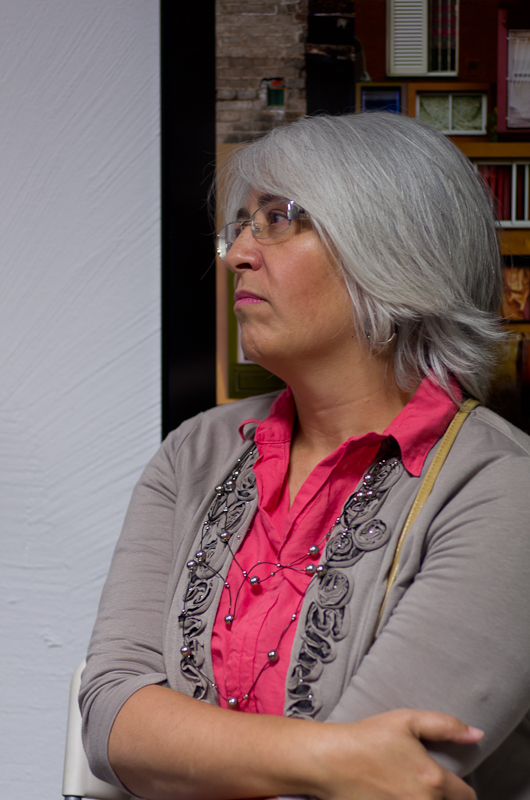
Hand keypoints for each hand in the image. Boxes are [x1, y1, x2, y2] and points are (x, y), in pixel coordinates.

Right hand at [307, 709, 481, 799]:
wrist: (330, 760)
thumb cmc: (367, 737)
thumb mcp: (407, 720)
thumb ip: (446, 726)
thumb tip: (476, 734)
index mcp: (433, 780)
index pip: (467, 796)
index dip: (461, 788)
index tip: (451, 782)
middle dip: (442, 797)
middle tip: (424, 784)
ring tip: (409, 790)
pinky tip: (394, 796)